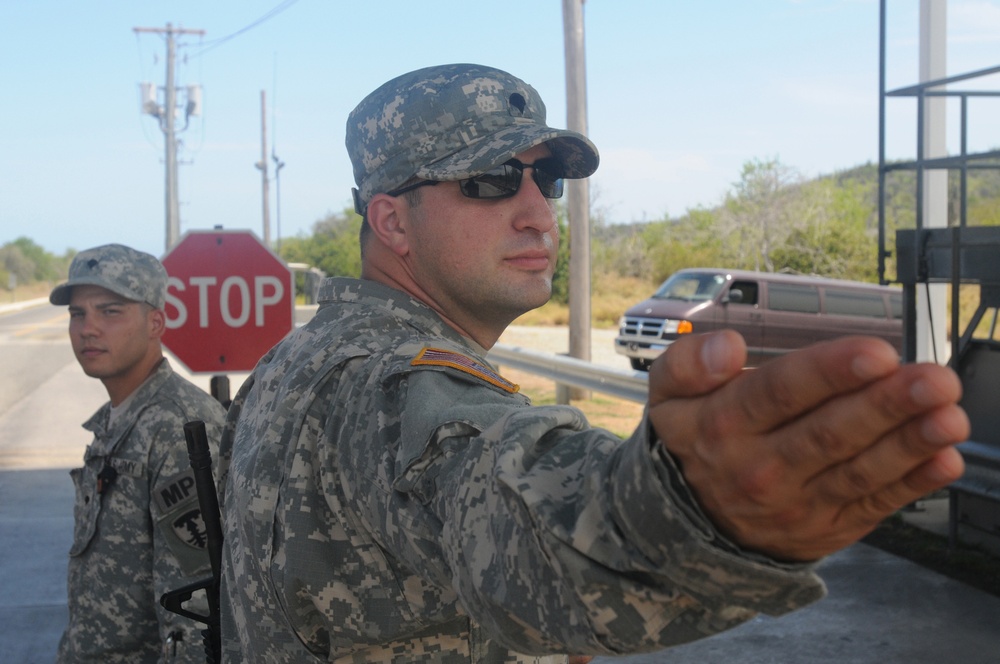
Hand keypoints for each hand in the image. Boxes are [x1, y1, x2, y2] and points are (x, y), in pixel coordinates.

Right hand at [647, 331, 967, 560]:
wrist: (690, 523)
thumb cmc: (692, 440)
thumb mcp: (667, 394)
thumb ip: (689, 361)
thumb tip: (729, 347)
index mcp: (723, 424)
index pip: (779, 393)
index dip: (829, 373)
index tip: (876, 353)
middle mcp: (760, 467)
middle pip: (828, 433)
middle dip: (886, 405)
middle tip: (933, 380)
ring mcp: (798, 503)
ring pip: (858, 470)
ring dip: (910, 444)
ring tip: (950, 417)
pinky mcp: (828, 527)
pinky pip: (873, 504)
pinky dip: (913, 484)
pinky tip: (944, 461)